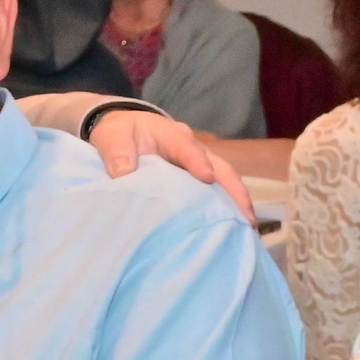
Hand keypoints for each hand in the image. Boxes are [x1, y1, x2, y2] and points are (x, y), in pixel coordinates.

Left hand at [89, 109, 254, 221]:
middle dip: (235, 191)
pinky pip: (217, 191)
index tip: (207, 179)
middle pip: (221, 168)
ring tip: (247, 228)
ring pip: (225, 181)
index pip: (188, 149)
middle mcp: (194, 149)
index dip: (198, 163)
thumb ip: (117, 153)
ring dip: (238, 203)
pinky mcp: (199, 178)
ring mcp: (201, 163)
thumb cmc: (120, 133)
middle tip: (245, 217)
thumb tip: (124, 175)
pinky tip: (232, 228)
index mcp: (173, 136)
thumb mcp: (112, 137)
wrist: (125, 131)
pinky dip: (226, 207)